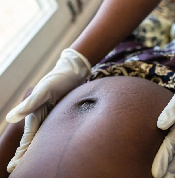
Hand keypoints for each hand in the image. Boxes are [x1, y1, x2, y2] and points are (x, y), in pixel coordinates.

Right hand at [6, 48, 90, 172]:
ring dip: (38, 151)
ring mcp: (53, 118)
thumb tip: (10, 118)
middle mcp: (42, 119)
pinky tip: (53, 149)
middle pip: (33, 142)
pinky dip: (52, 142)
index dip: (21, 154)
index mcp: (35, 115)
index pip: (27, 140)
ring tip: (32, 164)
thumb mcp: (44, 91)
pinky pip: (56, 132)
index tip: (13, 167)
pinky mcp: (64, 116)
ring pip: (44, 139)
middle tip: (17, 171)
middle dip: (26, 156)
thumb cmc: (58, 80)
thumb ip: (29, 105)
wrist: (73, 73)